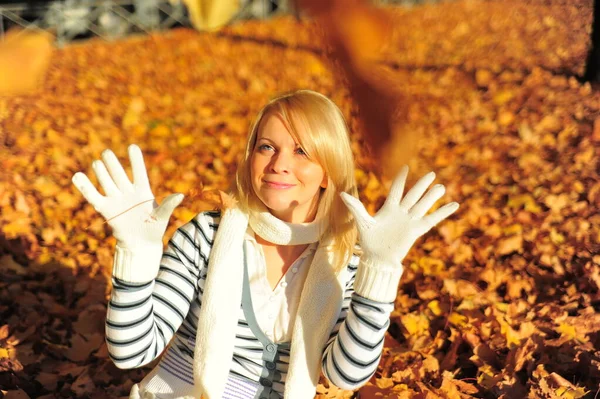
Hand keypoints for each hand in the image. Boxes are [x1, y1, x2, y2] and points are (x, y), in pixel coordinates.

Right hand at [72, 144, 182, 249]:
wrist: (141, 243)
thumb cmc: (154, 228)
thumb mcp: (162, 217)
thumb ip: (169, 205)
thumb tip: (180, 195)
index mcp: (143, 191)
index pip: (139, 173)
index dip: (135, 161)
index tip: (132, 147)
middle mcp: (128, 192)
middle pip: (118, 174)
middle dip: (113, 164)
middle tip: (106, 153)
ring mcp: (116, 199)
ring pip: (107, 182)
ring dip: (102, 173)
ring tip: (98, 163)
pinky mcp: (106, 209)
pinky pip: (94, 196)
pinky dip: (85, 187)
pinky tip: (77, 176)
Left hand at [340, 166, 458, 266]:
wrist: (378, 258)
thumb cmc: (369, 241)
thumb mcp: (362, 222)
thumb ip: (356, 207)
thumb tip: (342, 193)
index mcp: (388, 208)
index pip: (396, 190)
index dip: (401, 179)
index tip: (406, 167)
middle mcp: (401, 212)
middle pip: (413, 195)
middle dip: (422, 185)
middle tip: (432, 174)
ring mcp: (410, 220)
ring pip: (423, 205)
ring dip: (432, 196)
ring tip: (441, 186)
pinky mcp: (417, 230)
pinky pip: (432, 219)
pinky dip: (443, 212)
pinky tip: (454, 205)